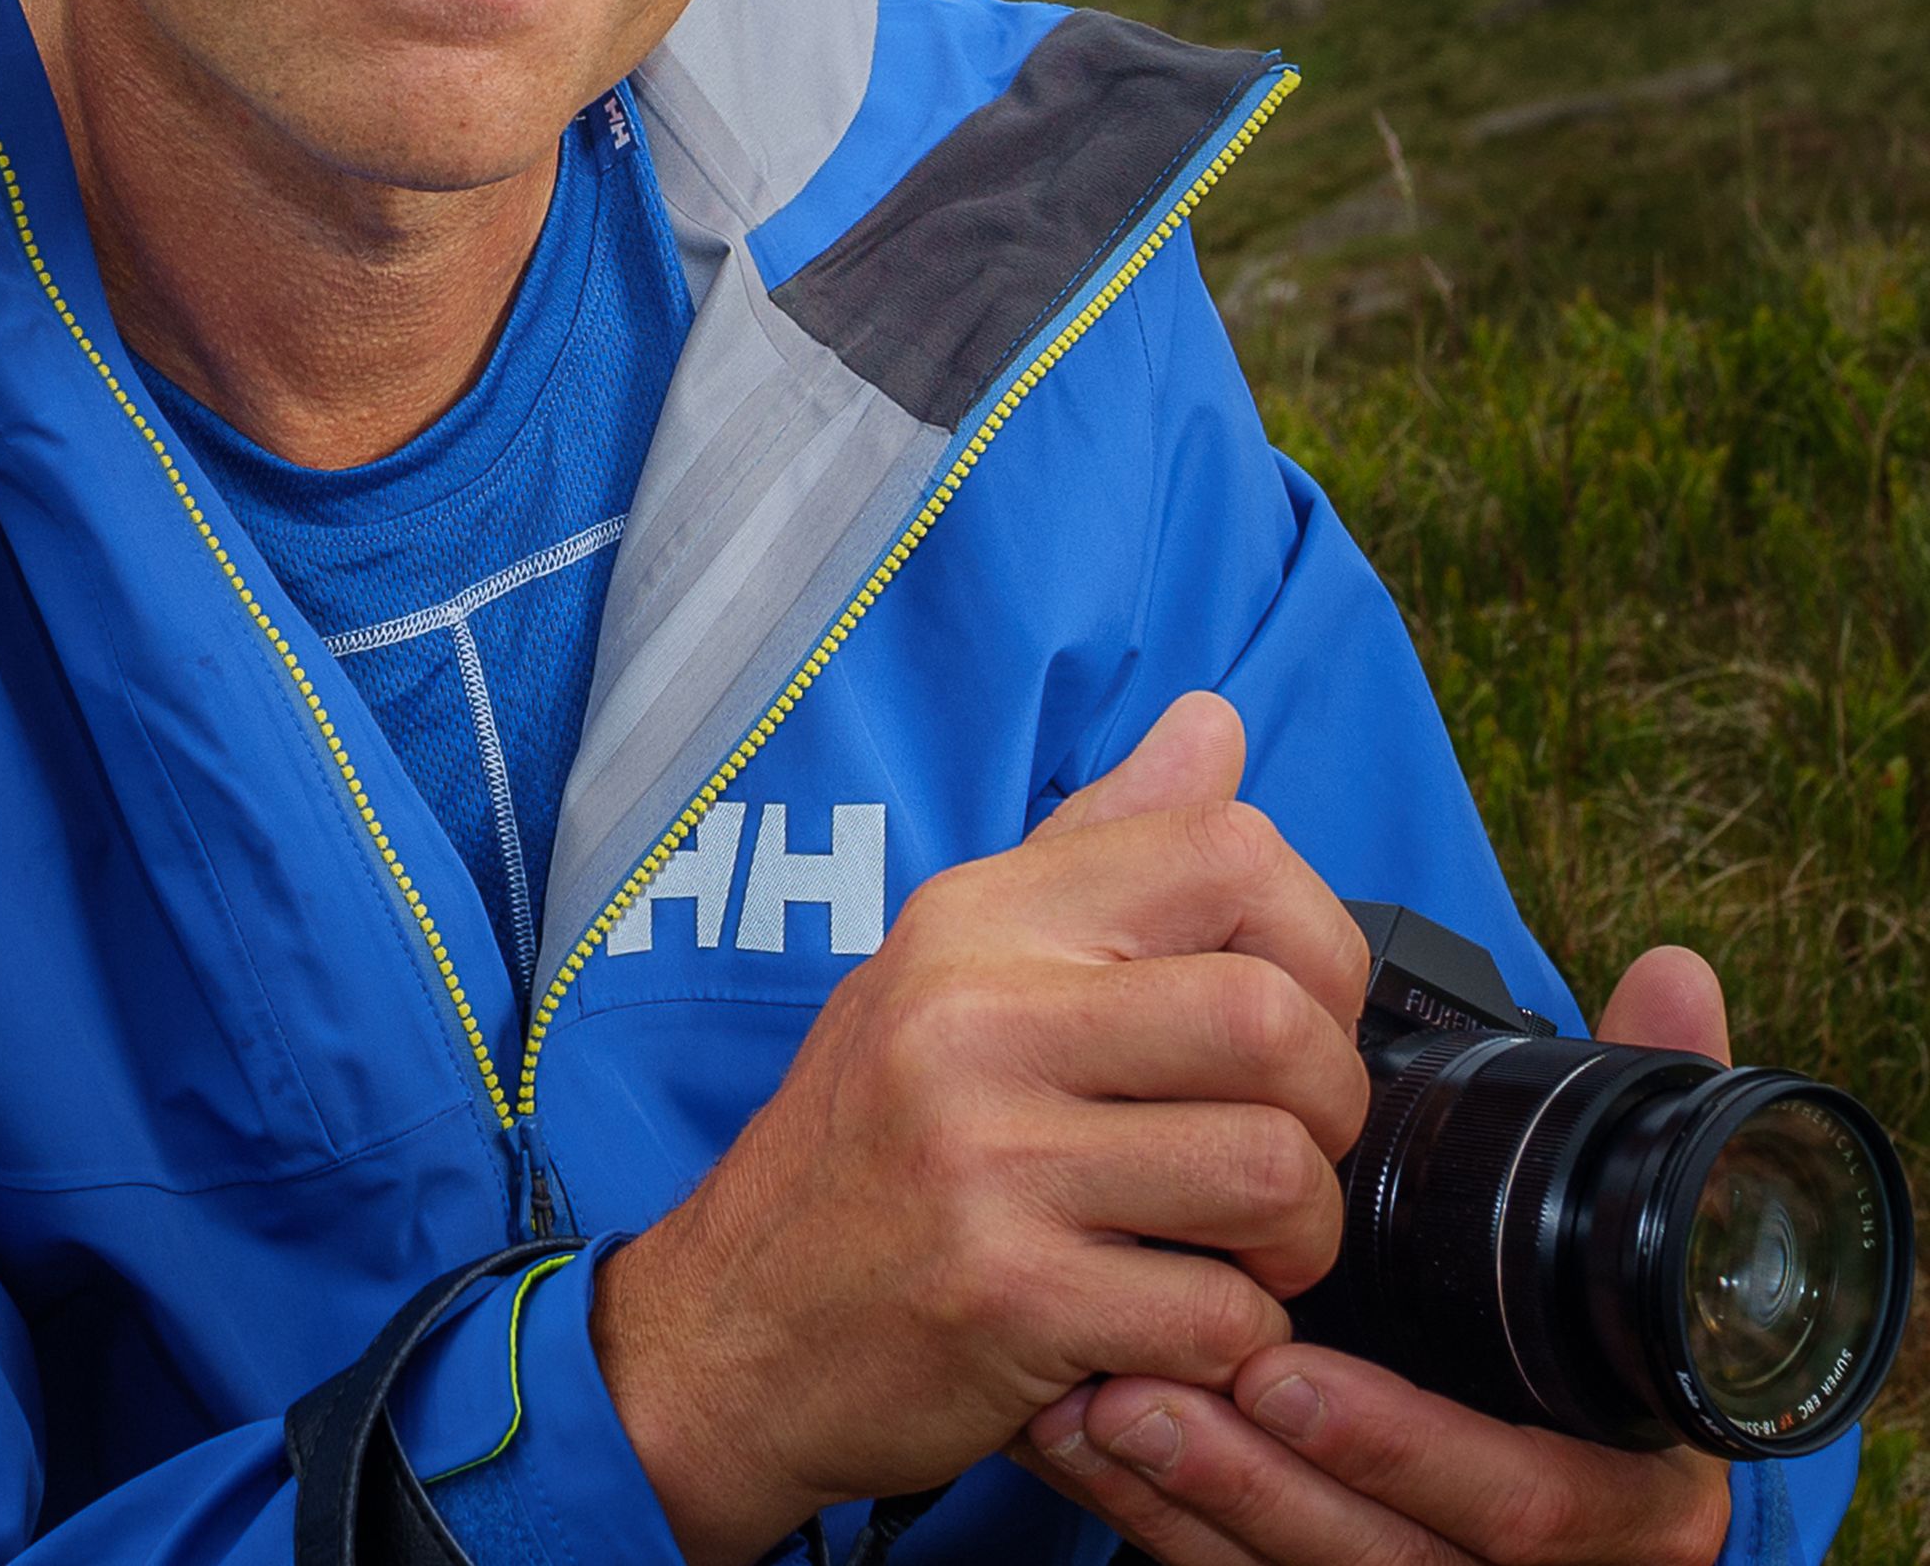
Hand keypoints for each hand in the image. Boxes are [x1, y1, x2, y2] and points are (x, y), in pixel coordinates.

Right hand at [591, 694, 1374, 1565]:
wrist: (733, 1323)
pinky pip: (1223, 1315)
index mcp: (977, 920)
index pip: (1226, 853)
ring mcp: (989, 1159)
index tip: (1293, 1014)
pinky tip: (1171, 1323)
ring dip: (1297, 1237)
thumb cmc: (867, 1141)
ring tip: (1239, 1246)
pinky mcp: (1010, 1299)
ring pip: (1272, 1173)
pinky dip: (1233, 1337)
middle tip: (1284, 1149)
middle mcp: (977, 1016)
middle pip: (1272, 1018)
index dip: (1317, 940)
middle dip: (1329, 1104)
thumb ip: (1096, 850)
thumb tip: (1213, 727)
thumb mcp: (951, 962)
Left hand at [1013, 946, 1738, 1565]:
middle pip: (1396, 1560)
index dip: (1406, 1444)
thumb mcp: (1575, 1213)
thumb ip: (1627, 1111)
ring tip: (1100, 1404)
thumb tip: (1673, 972)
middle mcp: (1537, 1549)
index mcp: (1623, 1483)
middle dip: (1270, 1478)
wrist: (1469, 1426)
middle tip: (1146, 1383)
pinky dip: (1158, 1517)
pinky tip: (1074, 1434)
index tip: (1276, 1361)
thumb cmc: (1537, 1295)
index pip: (1531, 1500)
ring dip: (1196, 1493)